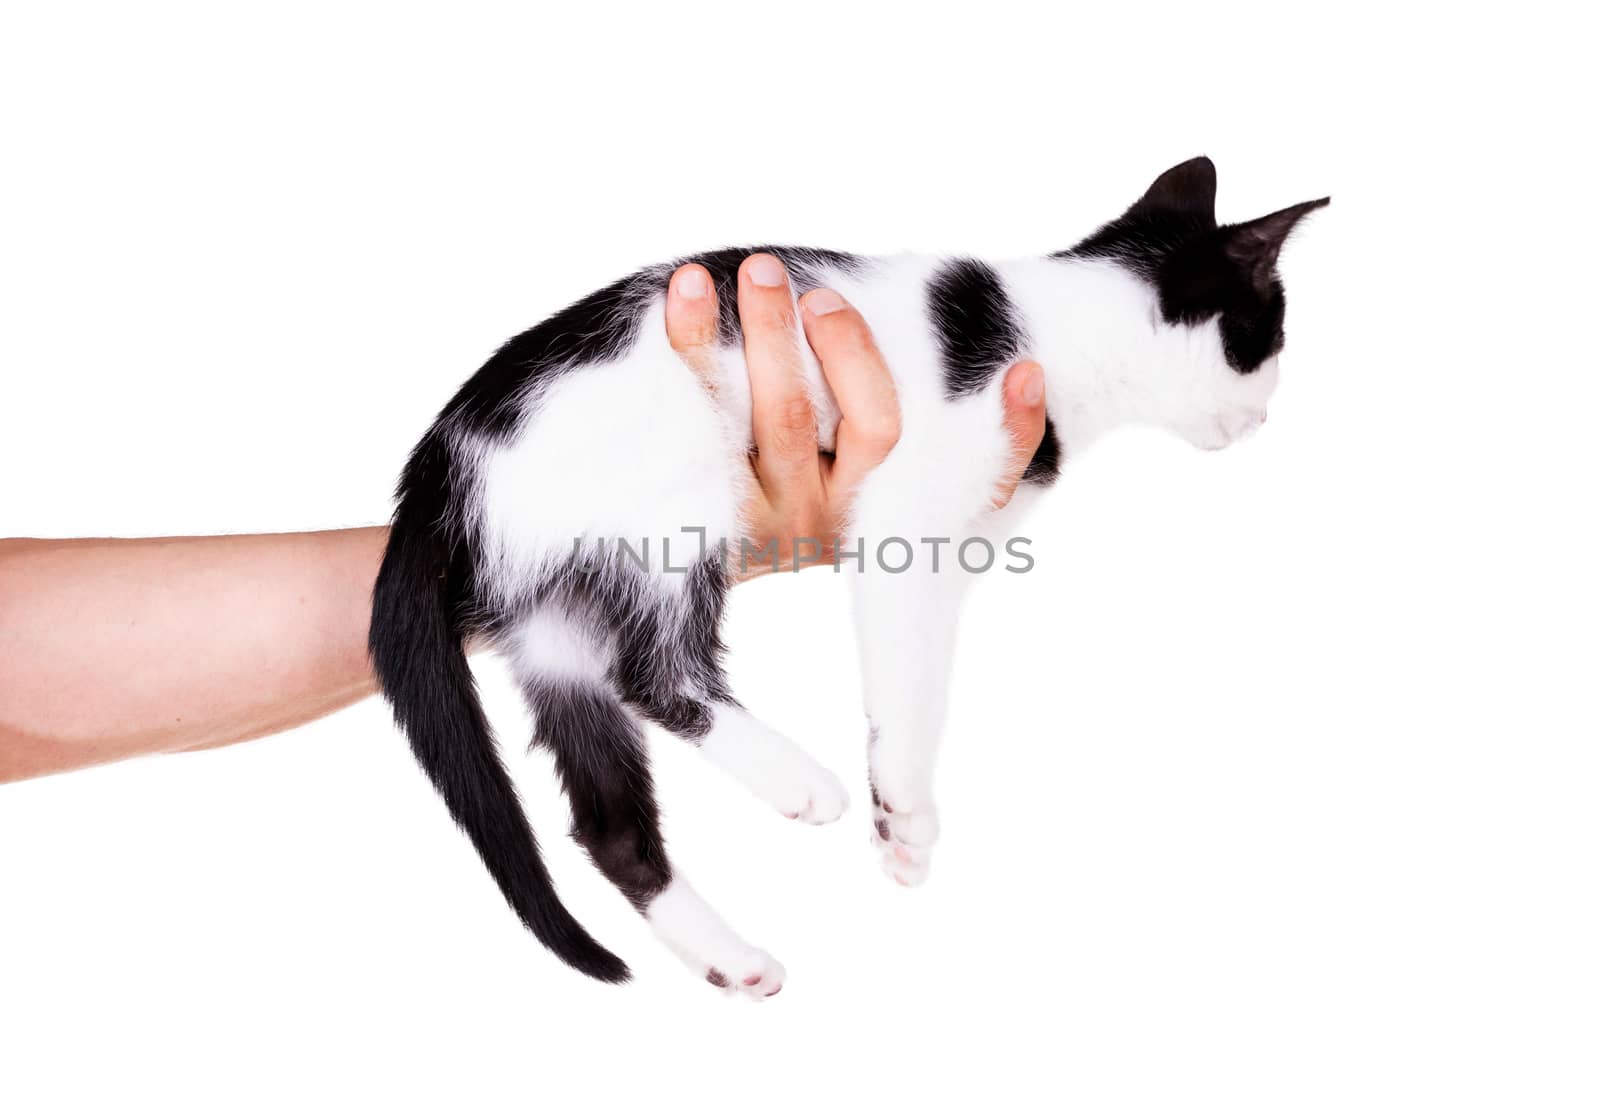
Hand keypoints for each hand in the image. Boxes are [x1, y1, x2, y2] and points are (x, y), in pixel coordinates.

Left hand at [665, 253, 1046, 580]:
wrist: (654, 555)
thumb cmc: (769, 481)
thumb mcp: (840, 471)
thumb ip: (879, 406)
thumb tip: (986, 350)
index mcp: (887, 510)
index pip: (974, 482)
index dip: (1011, 433)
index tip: (1025, 372)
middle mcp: (834, 520)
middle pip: (873, 426)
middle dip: (854, 346)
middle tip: (823, 293)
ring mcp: (770, 518)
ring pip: (790, 418)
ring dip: (776, 333)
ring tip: (759, 271)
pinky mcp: (705, 504)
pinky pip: (702, 416)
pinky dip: (694, 346)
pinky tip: (687, 291)